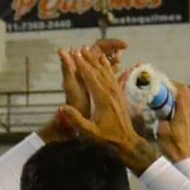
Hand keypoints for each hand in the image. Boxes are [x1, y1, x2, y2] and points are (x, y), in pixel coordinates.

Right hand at [59, 47, 160, 171]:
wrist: (127, 142)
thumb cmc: (107, 138)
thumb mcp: (90, 132)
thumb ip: (76, 120)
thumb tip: (61, 107)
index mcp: (103, 99)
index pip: (90, 77)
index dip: (82, 65)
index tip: (75, 55)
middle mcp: (111, 92)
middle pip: (99, 71)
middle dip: (89, 59)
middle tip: (80, 48)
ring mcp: (117, 93)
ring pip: (107, 72)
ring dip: (98, 61)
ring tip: (91, 51)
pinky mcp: (120, 95)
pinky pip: (113, 77)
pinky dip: (108, 68)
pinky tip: (105, 63)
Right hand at [158, 84, 189, 162]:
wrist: (181, 156)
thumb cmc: (171, 145)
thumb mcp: (162, 130)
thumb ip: (161, 117)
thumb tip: (158, 109)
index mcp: (182, 113)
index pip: (181, 92)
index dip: (173, 84)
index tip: (163, 82)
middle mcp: (188, 112)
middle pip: (187, 92)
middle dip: (177, 86)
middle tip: (165, 86)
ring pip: (189, 97)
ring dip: (180, 92)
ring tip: (168, 93)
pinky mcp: (189, 120)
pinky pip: (187, 104)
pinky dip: (181, 100)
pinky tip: (171, 104)